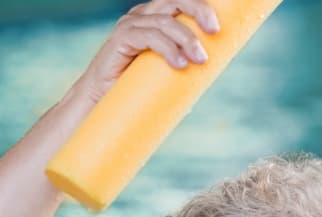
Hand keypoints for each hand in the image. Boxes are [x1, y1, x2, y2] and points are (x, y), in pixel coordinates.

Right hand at [81, 0, 219, 102]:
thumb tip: (212, 67)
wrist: (102, 101)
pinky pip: (150, 37)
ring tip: (200, 60)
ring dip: (187, 39)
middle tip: (215, 30)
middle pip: (175, 0)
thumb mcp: (165, 71)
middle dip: (198, 10)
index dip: (201, 6)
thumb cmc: (136, 88)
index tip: (219, 24)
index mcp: (155, 18)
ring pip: (166, 21)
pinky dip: (168, 49)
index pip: (180, 1)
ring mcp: (131, 25)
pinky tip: (180, 64)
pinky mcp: (121, 38)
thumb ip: (183, 63)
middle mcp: (143, 16)